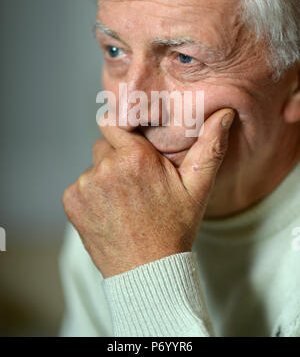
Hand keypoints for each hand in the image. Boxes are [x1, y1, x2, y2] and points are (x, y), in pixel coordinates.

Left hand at [62, 108, 234, 277]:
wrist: (147, 271)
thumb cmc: (174, 228)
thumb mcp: (198, 187)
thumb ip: (210, 146)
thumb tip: (226, 114)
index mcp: (135, 156)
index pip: (114, 121)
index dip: (124, 130)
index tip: (133, 143)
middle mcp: (105, 166)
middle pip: (105, 145)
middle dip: (119, 156)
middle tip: (137, 180)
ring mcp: (86, 185)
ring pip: (94, 166)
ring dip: (106, 176)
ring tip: (125, 200)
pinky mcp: (72, 201)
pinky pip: (81, 186)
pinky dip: (92, 194)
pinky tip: (110, 211)